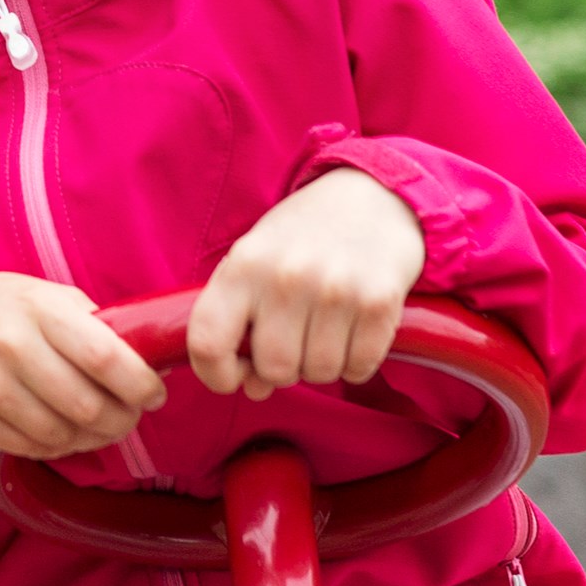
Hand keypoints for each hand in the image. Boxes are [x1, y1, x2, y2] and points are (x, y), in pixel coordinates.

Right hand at [0, 271, 167, 460]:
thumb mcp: (41, 295)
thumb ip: (91, 323)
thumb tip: (148, 360)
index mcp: (36, 309)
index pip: (104, 357)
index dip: (140, 385)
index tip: (154, 393)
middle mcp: (9, 348)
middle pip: (88, 407)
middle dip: (123, 419)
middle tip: (131, 414)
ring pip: (64, 436)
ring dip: (95, 438)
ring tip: (102, 425)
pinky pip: (35, 449)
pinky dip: (61, 446)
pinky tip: (67, 430)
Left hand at [186, 168, 426, 397]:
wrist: (374, 195)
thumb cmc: (303, 237)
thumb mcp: (256, 264)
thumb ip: (241, 324)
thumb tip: (254, 389)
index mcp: (243, 266)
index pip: (207, 342)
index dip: (215, 374)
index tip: (233, 375)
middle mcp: (285, 278)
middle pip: (274, 369)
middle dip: (283, 369)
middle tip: (294, 341)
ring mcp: (334, 290)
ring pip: (319, 373)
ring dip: (322, 365)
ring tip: (325, 330)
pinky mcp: (378, 302)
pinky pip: (360, 367)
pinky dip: (356, 362)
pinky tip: (353, 332)